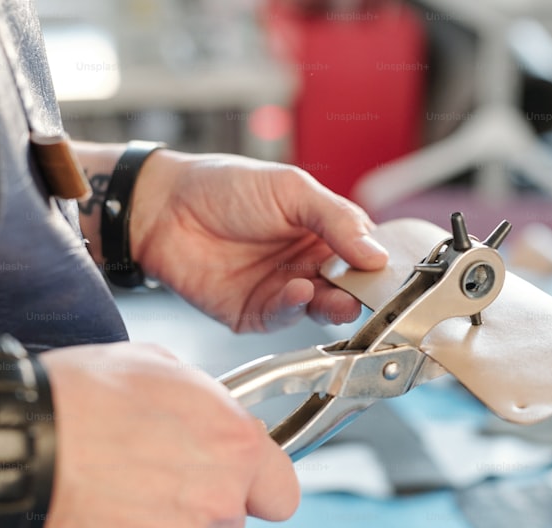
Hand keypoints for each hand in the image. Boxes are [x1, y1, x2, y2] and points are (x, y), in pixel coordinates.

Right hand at [24, 343, 299, 527]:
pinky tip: (95, 526)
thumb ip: (205, 400)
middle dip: (201, 510)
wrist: (11, 445)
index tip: (244, 487)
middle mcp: (217, 501)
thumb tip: (211, 413)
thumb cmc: (78, 398)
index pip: (282, 493)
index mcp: (233, 447)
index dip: (260, 488)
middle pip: (231, 527)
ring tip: (118, 503)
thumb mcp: (157, 366)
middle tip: (152, 484)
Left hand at [129, 151, 388, 331]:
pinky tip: (298, 290)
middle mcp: (308, 264)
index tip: (389, 272)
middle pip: (349, 287)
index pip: (365, 254)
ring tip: (339, 296)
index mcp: (324, 231)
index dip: (378, 264)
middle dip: (361, 293)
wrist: (163, 207)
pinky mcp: (256, 313)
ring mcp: (283, 290)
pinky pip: (284, 317)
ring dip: (333, 305)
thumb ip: (336, 220)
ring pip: (321, 308)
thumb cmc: (224, 186)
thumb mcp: (291, 189)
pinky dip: (295, 306)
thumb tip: (376, 253)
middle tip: (369, 292)